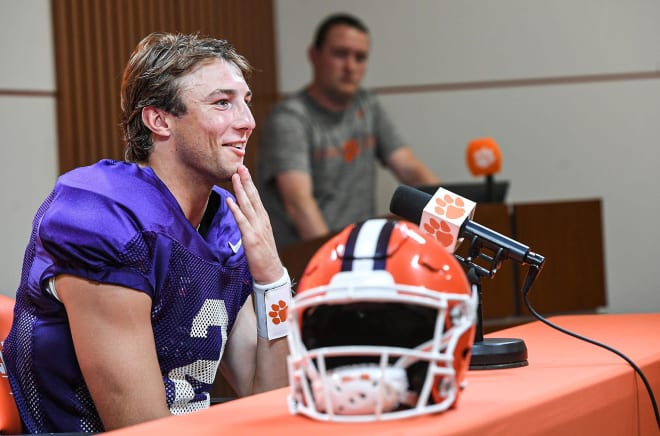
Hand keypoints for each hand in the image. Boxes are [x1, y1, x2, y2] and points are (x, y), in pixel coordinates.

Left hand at [226, 165, 282, 283]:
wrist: (271, 273)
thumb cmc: (263, 256)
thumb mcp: (258, 235)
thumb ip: (251, 223)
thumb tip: (241, 212)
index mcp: (263, 219)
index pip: (255, 197)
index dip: (249, 183)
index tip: (243, 171)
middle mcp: (261, 220)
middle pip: (253, 197)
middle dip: (246, 181)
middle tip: (240, 166)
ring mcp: (257, 228)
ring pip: (248, 205)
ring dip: (241, 190)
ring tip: (235, 176)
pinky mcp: (251, 238)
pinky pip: (242, 221)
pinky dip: (236, 210)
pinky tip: (230, 200)